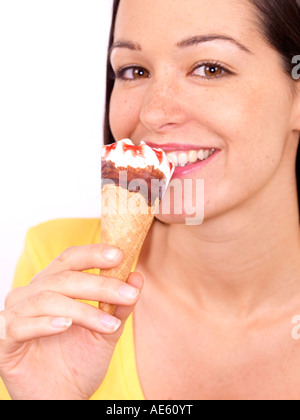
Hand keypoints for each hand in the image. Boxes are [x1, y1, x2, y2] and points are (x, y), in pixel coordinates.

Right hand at [0, 244, 142, 399]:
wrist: (62, 398)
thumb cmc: (80, 361)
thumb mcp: (106, 331)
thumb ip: (119, 305)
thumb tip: (137, 276)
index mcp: (52, 285)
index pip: (70, 259)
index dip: (92, 253)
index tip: (119, 255)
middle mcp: (31, 294)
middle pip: (64, 278)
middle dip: (99, 284)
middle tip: (128, 293)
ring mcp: (15, 314)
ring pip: (47, 299)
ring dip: (82, 310)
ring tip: (110, 325)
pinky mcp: (3, 339)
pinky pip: (21, 325)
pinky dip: (45, 323)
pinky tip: (66, 326)